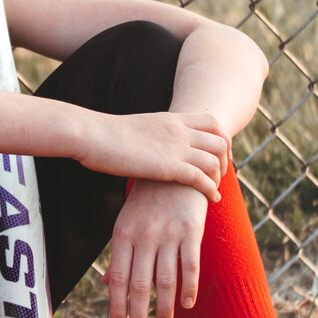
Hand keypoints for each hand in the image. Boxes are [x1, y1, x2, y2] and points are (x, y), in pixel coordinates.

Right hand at [73, 112, 228, 201]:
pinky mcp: (168, 167)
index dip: (223, 138)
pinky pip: (201, 178)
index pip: (213, 122)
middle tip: (222, 175)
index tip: (222, 154)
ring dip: (220, 176)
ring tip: (216, 189)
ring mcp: (175, 147)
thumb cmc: (105, 135)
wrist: (91, 134)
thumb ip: (153, 135)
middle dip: (226, 159)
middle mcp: (179, 130)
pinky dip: (211, 189)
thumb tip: (152, 145)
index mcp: (172, 119)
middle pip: (220, 140)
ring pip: (214, 160)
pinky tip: (213, 199)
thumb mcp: (138, 128)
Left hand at [104, 179, 210, 317]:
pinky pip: (190, 265)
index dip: (117, 305)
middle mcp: (144, 236)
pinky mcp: (191, 230)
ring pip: (165, 280)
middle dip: (138, 316)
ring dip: (164, 309)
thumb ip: (120, 254)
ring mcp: (168, 234)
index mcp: (123, 235)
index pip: (118, 278)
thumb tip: (109, 284)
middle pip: (140, 285)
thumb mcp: (127, 223)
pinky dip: (189, 287)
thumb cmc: (147, 201)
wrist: (174, 168)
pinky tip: (187, 305)